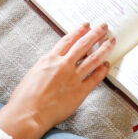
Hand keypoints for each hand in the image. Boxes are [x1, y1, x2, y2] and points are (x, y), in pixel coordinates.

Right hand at [0, 23, 114, 138]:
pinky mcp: (79, 92)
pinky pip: (95, 78)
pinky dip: (102, 70)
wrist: (28, 113)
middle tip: (104, 27)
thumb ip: (49, 63)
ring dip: (104, 48)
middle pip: (84, 44)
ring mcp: (73, 78)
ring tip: (111, 41)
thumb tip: (57, 58)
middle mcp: (64, 65)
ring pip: (93, 59)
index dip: (79, 31)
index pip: (69, 39)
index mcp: (50, 58)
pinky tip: (107, 64)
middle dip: (95, 34)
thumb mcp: (35, 71)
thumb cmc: (26, 96)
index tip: (86, 25)